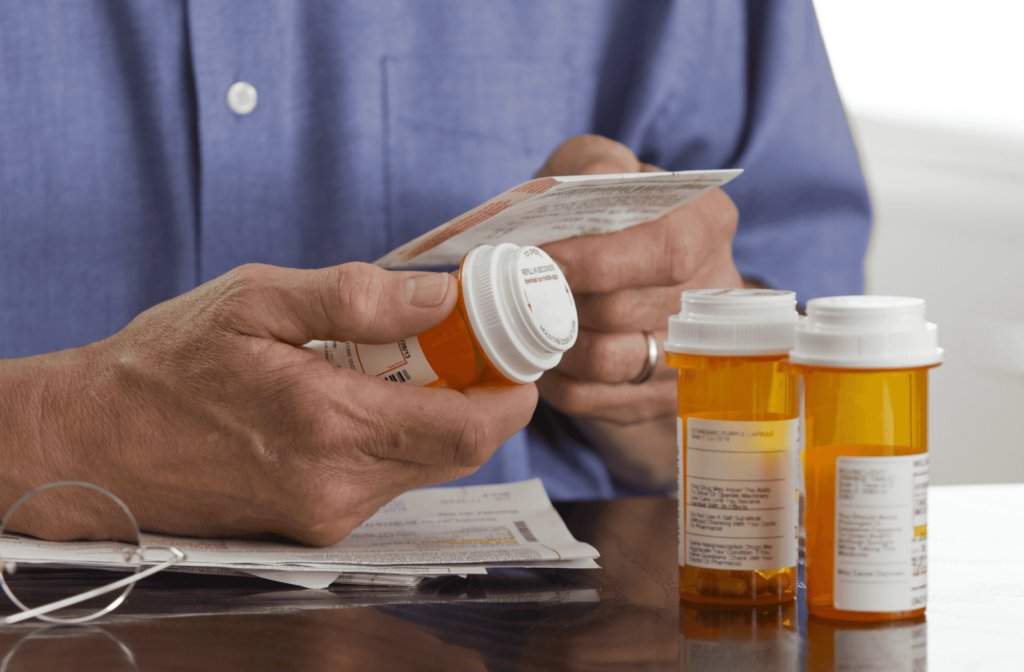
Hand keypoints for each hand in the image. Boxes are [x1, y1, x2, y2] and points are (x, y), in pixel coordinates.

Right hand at [0, 263, 536, 544]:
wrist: (96, 442)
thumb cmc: (167, 365)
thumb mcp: (255, 300)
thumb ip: (355, 298)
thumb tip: (441, 296)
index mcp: (330, 426)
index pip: (468, 430)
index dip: (512, 395)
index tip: (520, 354)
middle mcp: (337, 486)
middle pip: (459, 452)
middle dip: (482, 398)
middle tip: (471, 344)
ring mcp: (327, 515)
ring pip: (426, 468)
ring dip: (440, 416)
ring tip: (413, 363)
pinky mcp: (314, 526)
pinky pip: (387, 482)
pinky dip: (401, 439)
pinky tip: (371, 398)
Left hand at [534, 135, 742, 486]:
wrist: (615, 274)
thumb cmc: (597, 215)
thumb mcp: (595, 168)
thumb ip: (596, 164)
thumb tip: (597, 180)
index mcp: (707, 223)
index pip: (665, 250)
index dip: (596, 260)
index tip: (541, 257)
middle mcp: (713, 292)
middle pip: (627, 309)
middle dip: (562, 299)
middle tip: (517, 288)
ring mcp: (694, 353)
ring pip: (610, 361)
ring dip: (555, 341)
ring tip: (527, 317)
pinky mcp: (660, 398)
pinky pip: (595, 399)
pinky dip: (555, 377)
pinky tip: (541, 350)